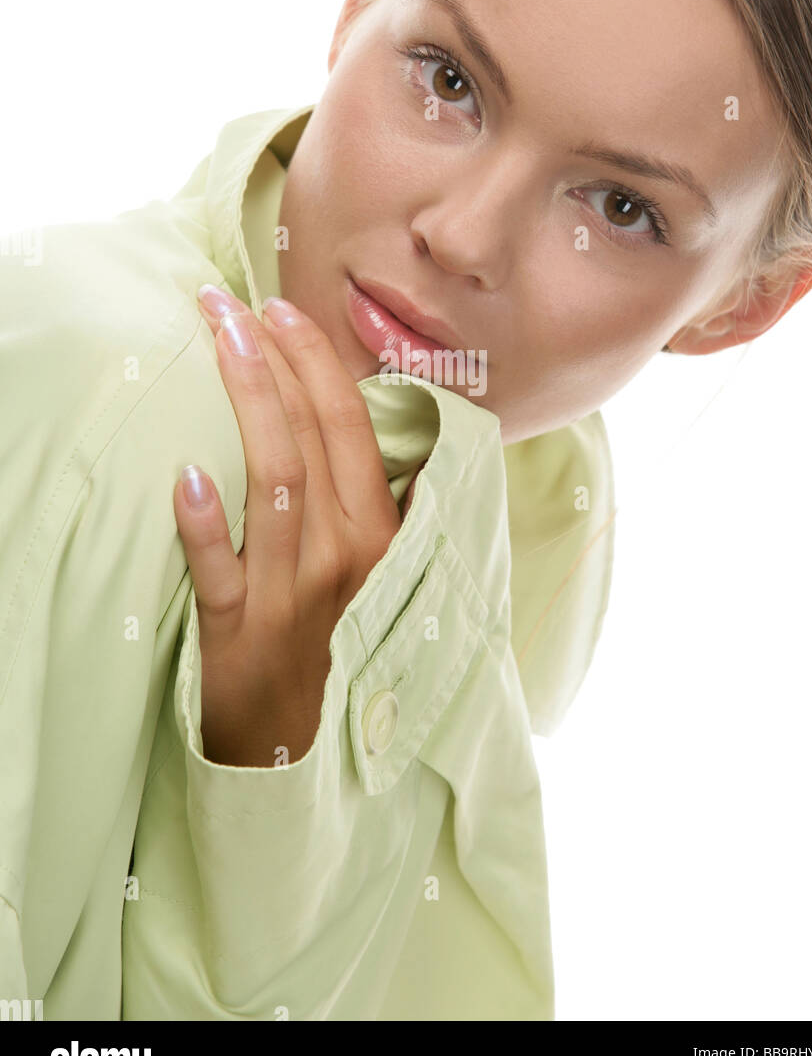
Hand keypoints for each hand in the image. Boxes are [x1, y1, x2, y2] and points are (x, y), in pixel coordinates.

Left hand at [173, 286, 402, 767]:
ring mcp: (293, 596)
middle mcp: (346, 556)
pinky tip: (185, 474)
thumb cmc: (343, 646)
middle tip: (227, 301)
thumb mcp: (380, 571)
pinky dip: (206, 526)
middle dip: (269, 358)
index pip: (348, 424)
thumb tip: (347, 417)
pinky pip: (223, 575)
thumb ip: (369, 499)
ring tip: (213, 338)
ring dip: (243, 400)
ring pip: (273, 481)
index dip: (314, 361)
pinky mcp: (240, 637)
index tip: (278, 309)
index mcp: (381, 533)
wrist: (312, 754)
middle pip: (307, 436)